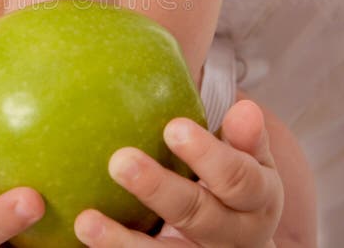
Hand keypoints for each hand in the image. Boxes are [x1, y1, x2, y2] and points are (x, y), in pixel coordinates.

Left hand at [73, 99, 283, 246]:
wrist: (243, 244)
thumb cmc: (235, 185)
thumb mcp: (250, 160)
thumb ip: (244, 137)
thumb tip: (245, 109)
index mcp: (258, 199)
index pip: (238, 179)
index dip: (207, 155)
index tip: (174, 128)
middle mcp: (236, 235)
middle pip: (198, 215)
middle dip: (158, 189)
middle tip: (120, 161)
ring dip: (123, 241)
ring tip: (86, 221)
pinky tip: (84, 236)